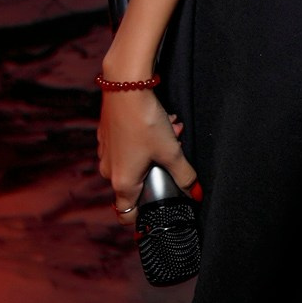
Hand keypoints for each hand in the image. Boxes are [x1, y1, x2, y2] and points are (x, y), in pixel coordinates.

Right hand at [97, 89, 197, 224]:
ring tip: (171, 131)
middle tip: (174, 154)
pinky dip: (142, 139)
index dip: (142, 216)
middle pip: (136, 183)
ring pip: (134, 161)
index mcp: (122, 183)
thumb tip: (196, 194)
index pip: (126, 214)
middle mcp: (109, 171)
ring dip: (153, 151)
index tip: (156, 208)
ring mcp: (105, 152)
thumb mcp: (171, 151)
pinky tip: (158, 122)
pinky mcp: (106, 135)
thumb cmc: (145, 122)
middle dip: (158, 170)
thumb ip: (185, 176)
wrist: (126, 86)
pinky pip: (126, 146)